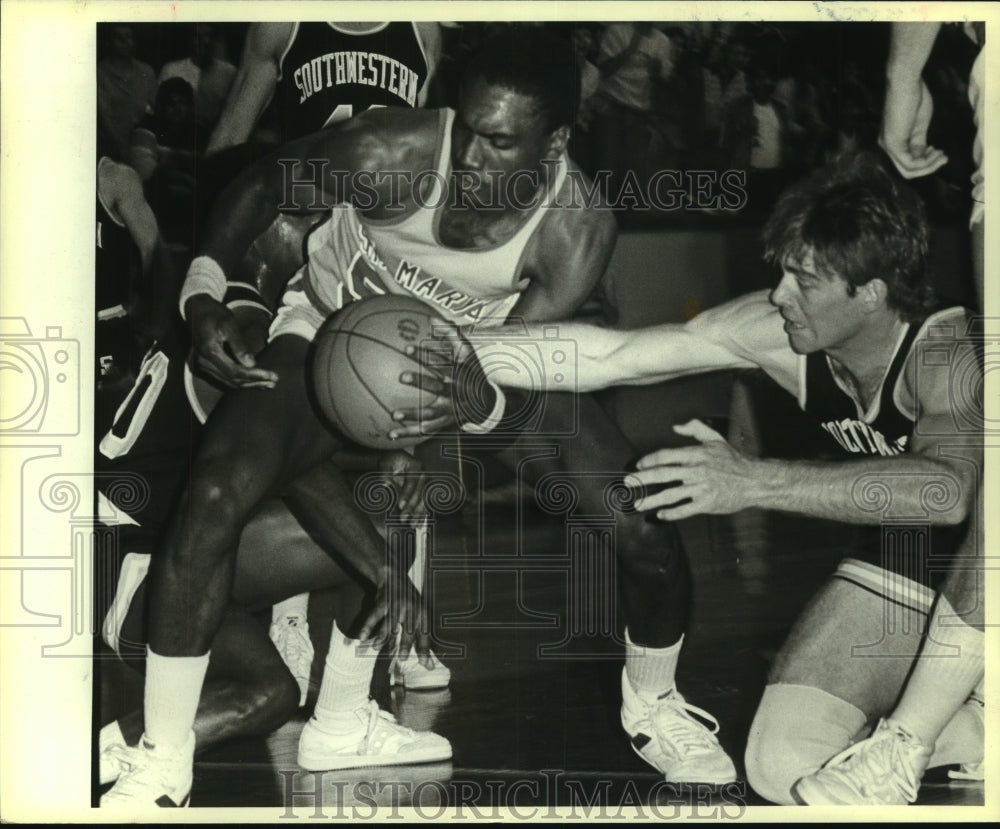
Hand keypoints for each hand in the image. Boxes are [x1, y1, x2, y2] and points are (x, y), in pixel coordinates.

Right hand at [186, 294, 277, 388]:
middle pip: (232, 379)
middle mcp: (202, 362)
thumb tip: (251, 364)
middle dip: (254, 382)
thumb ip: (239, 345)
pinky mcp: (205, 366)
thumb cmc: (216, 314)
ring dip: (249, 384)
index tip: (272, 376)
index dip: (254, 376)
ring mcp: (202, 365)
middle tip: (274, 381)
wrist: (198, 310)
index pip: (234, 371)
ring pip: (228, 381)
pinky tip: (255, 381)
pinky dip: (240, 381)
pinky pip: (224, 378)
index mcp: (209, 351)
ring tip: (268, 384)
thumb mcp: (229, 324)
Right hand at [356, 563, 430, 669]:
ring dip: (383, 636)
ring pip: (390, 623)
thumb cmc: (409, 602)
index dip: (425, 650)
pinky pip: (374, 616)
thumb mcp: (419, 616)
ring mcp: (397, 605)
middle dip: (406, 644)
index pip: (425, 634)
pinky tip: (362, 636)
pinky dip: (367, 627)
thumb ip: (421, 640)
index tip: (426, 665)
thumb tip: (429, 665)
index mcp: (422, 613)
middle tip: (402, 659)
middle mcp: (412, 609)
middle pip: (409, 630)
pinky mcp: (383, 602)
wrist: (394, 577)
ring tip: (376, 647)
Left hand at [377, 449, 427, 521]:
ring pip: (425, 500)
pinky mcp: (426, 491)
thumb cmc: (391, 462)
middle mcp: (425, 474)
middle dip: (412, 507)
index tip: (400, 505)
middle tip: (404, 518)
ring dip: (419, 513)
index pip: (411, 482)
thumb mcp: (386, 465)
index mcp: (416, 466)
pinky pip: (425, 504)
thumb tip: (387, 490)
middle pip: (420, 492)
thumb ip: (386, 476)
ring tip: (413, 525)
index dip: (406, 494)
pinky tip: (421, 523)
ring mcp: (427, 483)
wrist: (398, 460)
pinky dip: (423, 514)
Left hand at [389, 320, 491, 440]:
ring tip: (394, 415)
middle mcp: (455, 392)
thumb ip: (452, 334)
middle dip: (421, 381)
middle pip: (437, 387)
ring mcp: (450, 410)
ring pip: (431, 413)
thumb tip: (433, 317)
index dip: (426, 354)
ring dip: (413, 415)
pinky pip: (426, 429)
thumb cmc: (471, 372)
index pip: (441, 362)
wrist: (487, 403)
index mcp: (458, 374)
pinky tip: (391, 435)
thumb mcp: (467, 353)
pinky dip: (410, 432)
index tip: (407, 348)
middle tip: (402, 376)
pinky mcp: (445, 423)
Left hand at [625, 419, 760, 519]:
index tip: (638, 465)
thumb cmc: (733, 460)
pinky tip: (661, 515)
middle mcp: (696, 471)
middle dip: (642, 479)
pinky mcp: (706, 503)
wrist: (754, 480)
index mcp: (696, 454)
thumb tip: (676, 427)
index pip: (666, 456)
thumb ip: (695, 428)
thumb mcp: (715, 438)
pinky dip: (671, 513)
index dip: (649, 460)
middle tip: (627, 484)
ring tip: (638, 504)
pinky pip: (685, 509)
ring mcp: (701, 488)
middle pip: (663, 475)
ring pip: (671, 495)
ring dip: (652, 500)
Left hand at [879, 77, 947, 178]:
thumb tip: (922, 158)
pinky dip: (924, 163)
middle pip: (906, 170)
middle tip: (944, 157)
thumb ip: (919, 143)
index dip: (925, 162)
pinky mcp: (893, 143)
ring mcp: (888, 146)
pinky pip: (908, 163)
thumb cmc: (914, 98)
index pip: (907, 162)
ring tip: (943, 155)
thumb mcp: (919, 126)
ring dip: (929, 166)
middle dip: (928, 168)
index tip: (938, 151)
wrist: (906, 83)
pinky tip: (935, 153)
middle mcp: (887, 146)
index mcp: (893, 141)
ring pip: (907, 170)